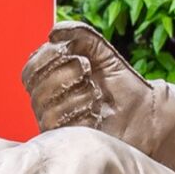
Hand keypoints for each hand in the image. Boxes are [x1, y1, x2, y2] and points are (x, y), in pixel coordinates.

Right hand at [21, 23, 149, 132]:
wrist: (144, 112)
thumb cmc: (122, 84)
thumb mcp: (102, 52)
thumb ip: (80, 35)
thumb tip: (54, 32)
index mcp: (49, 80)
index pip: (30, 70)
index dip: (46, 58)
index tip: (69, 51)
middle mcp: (47, 104)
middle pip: (36, 90)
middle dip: (64, 74)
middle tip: (87, 69)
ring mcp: (56, 125)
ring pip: (49, 111)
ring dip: (78, 95)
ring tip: (97, 93)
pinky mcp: (69, 141)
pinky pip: (64, 128)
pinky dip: (84, 114)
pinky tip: (97, 111)